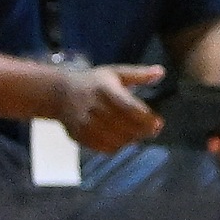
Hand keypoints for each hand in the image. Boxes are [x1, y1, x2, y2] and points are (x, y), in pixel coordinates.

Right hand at [45, 61, 161, 152]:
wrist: (58, 94)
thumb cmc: (93, 82)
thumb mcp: (115, 73)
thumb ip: (139, 74)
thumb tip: (161, 72)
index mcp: (103, 89)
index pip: (128, 107)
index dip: (145, 118)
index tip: (158, 123)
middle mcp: (92, 107)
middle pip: (124, 126)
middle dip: (142, 131)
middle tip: (153, 130)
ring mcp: (84, 124)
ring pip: (115, 140)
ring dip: (131, 139)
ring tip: (138, 133)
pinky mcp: (78, 136)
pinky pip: (103, 148)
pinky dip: (117, 146)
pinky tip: (122, 139)